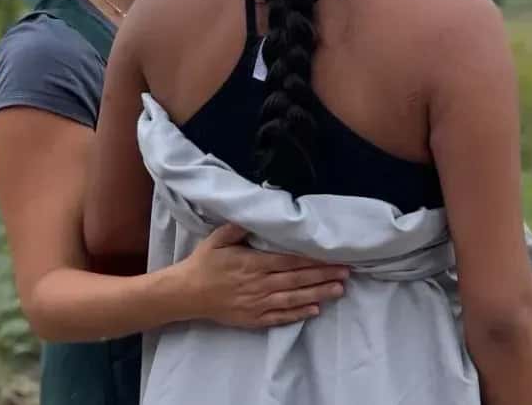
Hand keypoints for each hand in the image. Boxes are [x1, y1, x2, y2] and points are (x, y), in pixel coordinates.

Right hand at [174, 223, 349, 328]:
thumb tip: (259, 213)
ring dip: (317, 294)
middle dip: (323, 275)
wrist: (184, 294)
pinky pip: (279, 318)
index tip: (333, 256)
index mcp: (253, 263)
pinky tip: (315, 311)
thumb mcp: (218, 239)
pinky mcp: (252, 319)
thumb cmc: (203, 263)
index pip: (290, 261)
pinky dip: (298, 315)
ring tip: (339, 290)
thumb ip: (240, 226)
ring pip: (292, 299)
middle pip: (297, 280)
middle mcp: (258, 284)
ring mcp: (256, 303)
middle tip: (346, 272)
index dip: (314, 259)